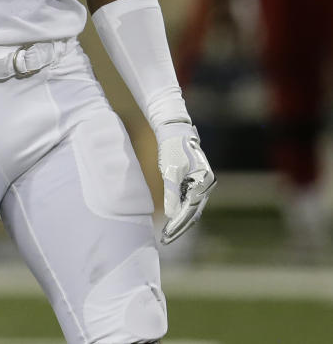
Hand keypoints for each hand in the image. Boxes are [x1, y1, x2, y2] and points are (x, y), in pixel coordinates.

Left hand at [156, 121, 215, 244]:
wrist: (175, 132)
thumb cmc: (171, 149)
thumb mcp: (169, 171)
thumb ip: (172, 192)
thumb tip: (172, 214)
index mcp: (202, 182)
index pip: (189, 209)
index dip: (178, 224)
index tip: (167, 235)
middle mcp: (205, 185)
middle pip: (193, 211)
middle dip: (179, 227)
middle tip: (166, 239)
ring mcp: (202, 184)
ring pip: (192, 208)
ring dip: (181, 221)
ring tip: (168, 234)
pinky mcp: (195, 182)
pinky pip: (190, 201)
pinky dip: (182, 211)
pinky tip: (173, 220)